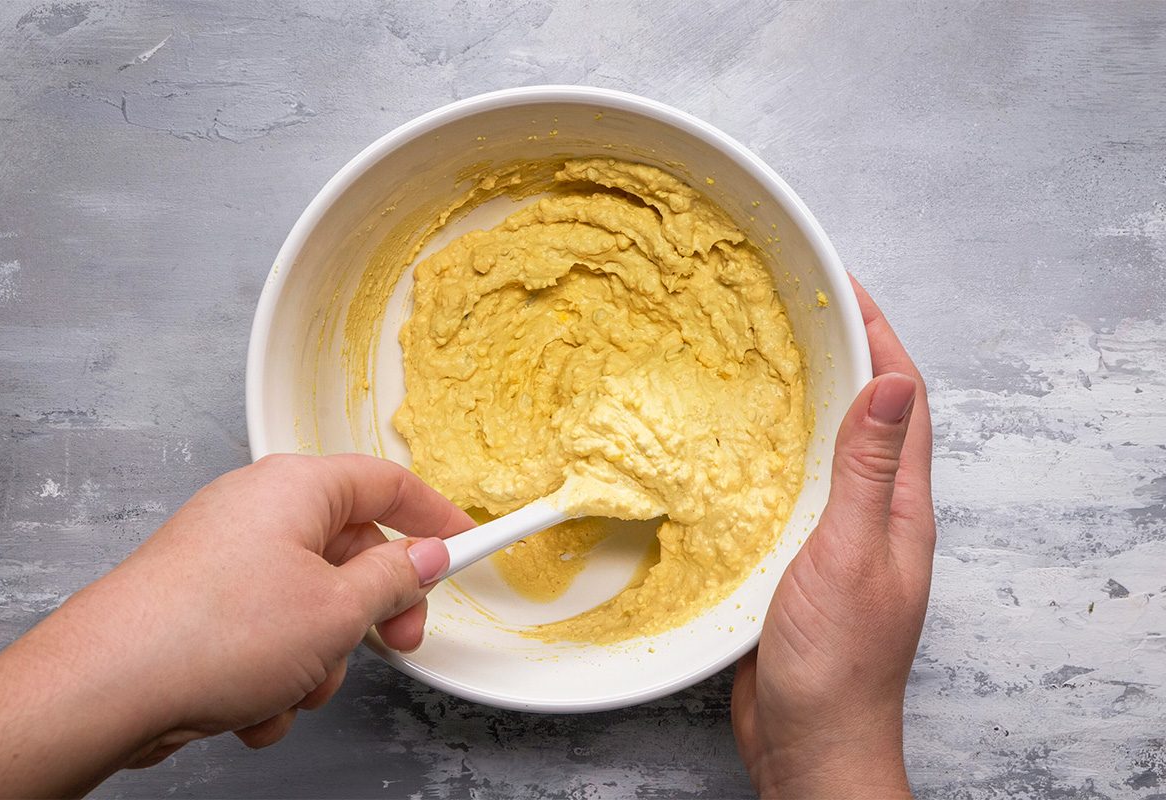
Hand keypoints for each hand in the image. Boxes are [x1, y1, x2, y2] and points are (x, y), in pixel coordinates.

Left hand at [0, 454, 471, 797]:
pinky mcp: (200, 601)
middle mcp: (258, 511)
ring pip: (309, 602)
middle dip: (372, 610)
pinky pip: (266, 630)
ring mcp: (225, 556)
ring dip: (318, 656)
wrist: (107, 686)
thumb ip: (394, 580)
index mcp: (296, 488)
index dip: (433, 514)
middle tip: (395, 640)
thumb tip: (424, 559)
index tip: (464, 542)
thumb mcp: (337, 611)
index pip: (386, 483)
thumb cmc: (211, 633)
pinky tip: (253, 705)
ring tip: (294, 687)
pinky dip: (273, 672)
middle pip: (349, 549)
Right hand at [732, 278, 934, 798]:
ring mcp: (834, 536)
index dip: (879, 337)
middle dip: (839, 355)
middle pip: (864, 414)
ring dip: (802, 399)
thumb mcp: (851, 555)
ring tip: (758, 358)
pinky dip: (768, 452)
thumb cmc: (837, 662)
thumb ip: (868, 473)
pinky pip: (787, 488)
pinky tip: (731, 444)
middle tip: (791, 311)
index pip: (902, 399)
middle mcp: (873, 513)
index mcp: (900, 506)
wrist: (811, 742)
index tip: (843, 287)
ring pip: (823, 448)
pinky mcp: (796, 560)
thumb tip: (894, 384)